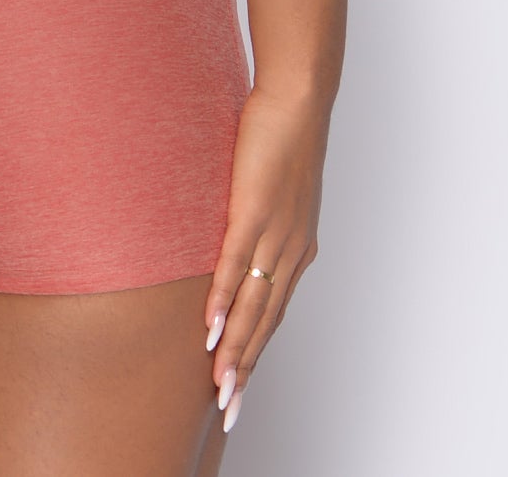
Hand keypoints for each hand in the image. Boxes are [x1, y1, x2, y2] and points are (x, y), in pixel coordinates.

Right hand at [202, 85, 327, 432]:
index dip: (255, 352)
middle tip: (228, 409)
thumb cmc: (282, 136)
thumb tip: (237, 232)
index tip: (238, 386)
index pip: (273, 313)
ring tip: (219, 384)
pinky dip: (222, 299)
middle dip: (245, 369)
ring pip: (252, 303)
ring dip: (234, 348)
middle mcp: (291, 249)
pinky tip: (209, 326)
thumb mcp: (274, 188)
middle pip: (265, 322)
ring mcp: (274, 232)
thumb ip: (259, 217)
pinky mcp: (254, 209)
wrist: (298, 99)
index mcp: (297, 247)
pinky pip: (236, 264)